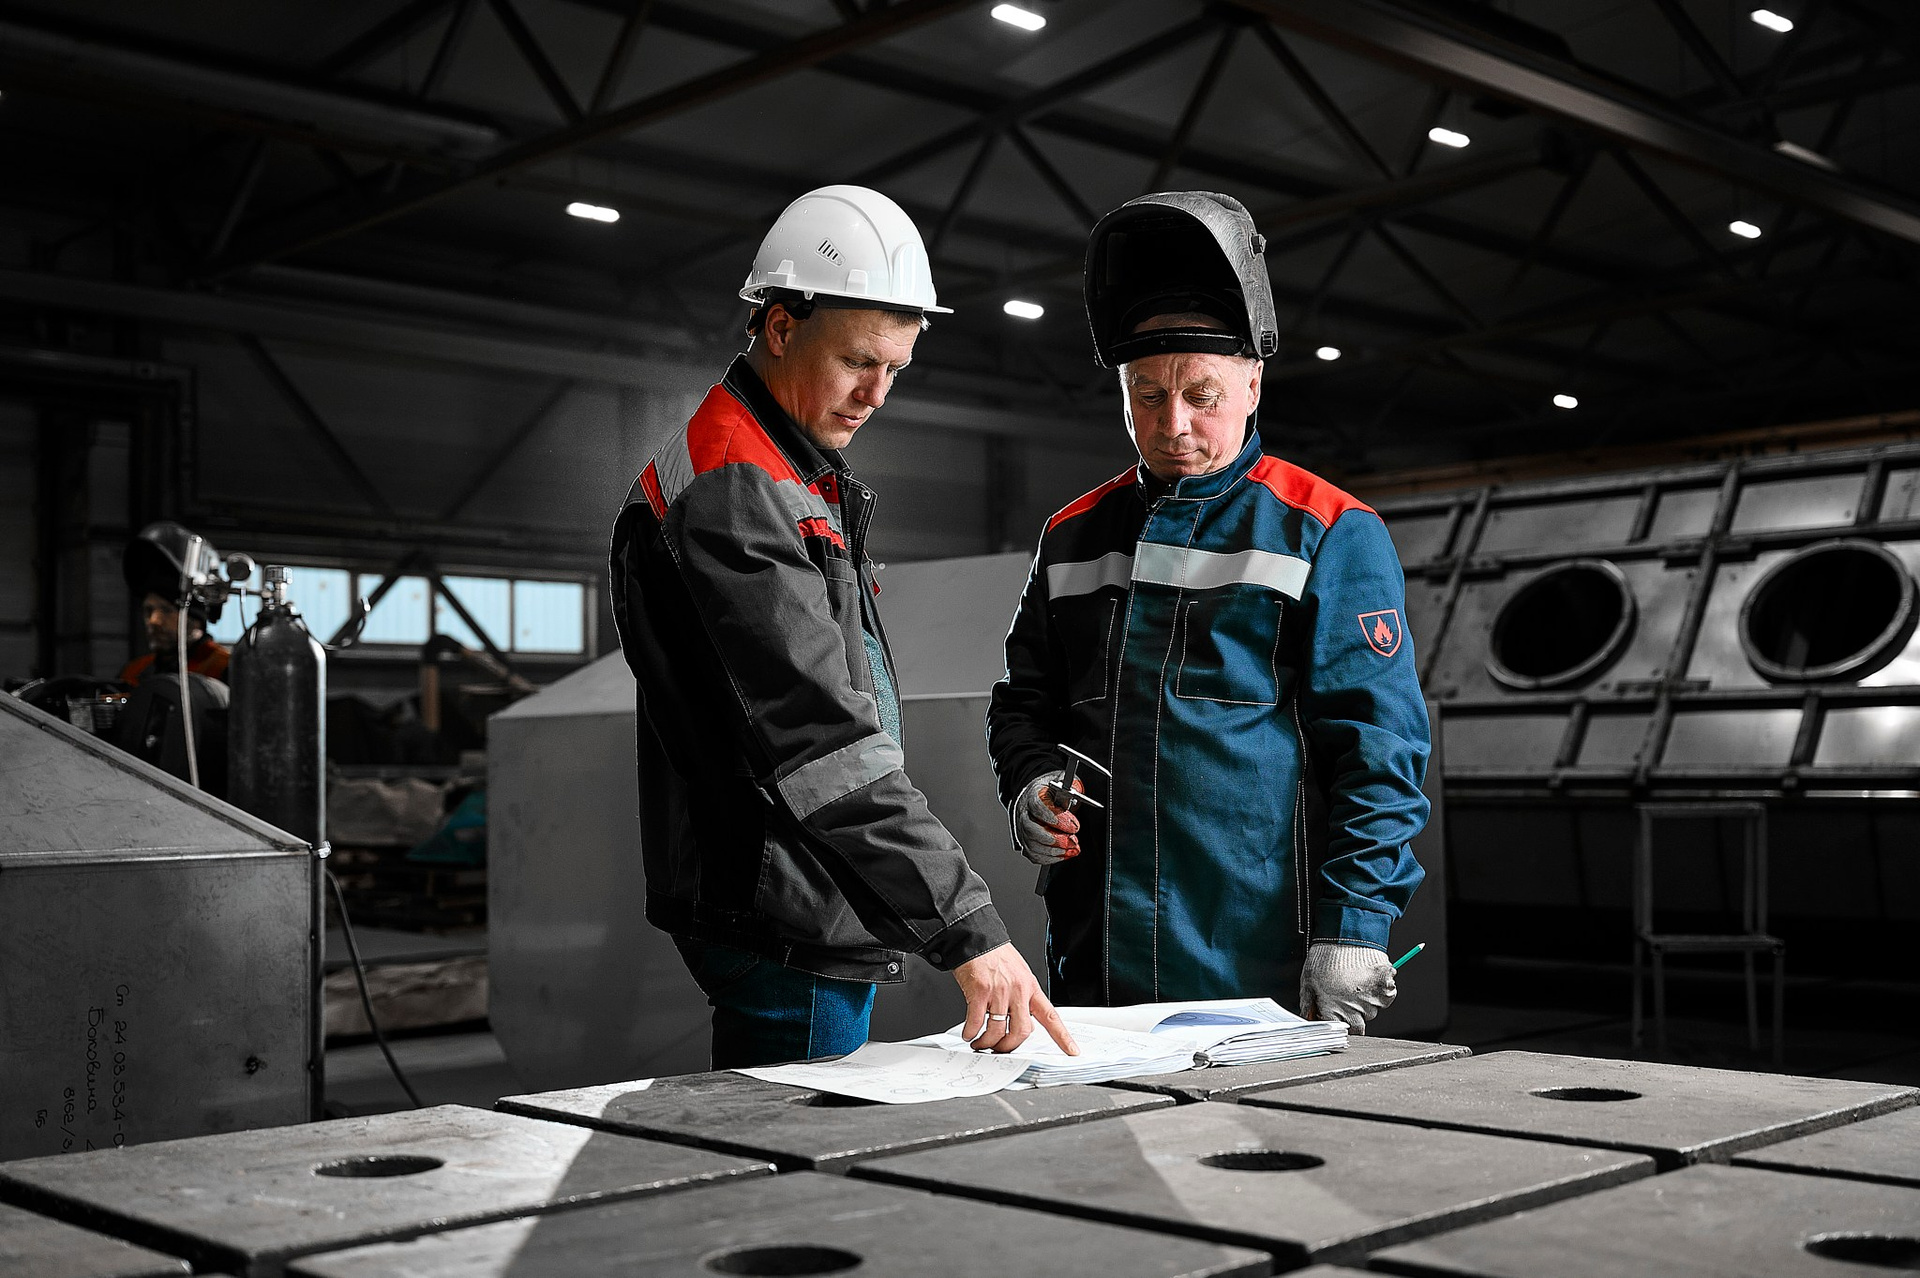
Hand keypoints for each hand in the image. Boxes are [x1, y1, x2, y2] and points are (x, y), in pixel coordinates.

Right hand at [952, 943, 1078, 1055]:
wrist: (977, 939)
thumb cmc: (996, 956)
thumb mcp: (1020, 974)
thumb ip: (1023, 998)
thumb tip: (1023, 1023)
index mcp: (1031, 988)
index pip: (1051, 1016)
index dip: (1062, 1037)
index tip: (1071, 1051)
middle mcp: (1018, 990)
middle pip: (1022, 1031)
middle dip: (1009, 1046)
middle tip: (1000, 1048)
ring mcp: (999, 992)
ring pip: (997, 1031)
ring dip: (987, 1042)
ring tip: (979, 1042)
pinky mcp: (979, 991)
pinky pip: (976, 1022)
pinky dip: (971, 1032)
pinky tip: (969, 1033)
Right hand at [1014, 771, 1082, 865]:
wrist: (1036, 795)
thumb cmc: (1049, 790)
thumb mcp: (1062, 780)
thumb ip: (1070, 784)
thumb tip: (1075, 789)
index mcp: (1032, 795)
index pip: (1037, 806)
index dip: (1054, 817)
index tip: (1072, 825)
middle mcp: (1023, 813)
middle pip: (1032, 829)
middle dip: (1055, 838)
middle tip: (1073, 840)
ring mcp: (1022, 829)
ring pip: (1032, 845)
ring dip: (1054, 851)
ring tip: (1071, 848)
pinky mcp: (1025, 842)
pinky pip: (1033, 855)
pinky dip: (1050, 858)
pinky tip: (1064, 854)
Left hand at [1299, 942, 1396, 1032]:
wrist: (1348, 935)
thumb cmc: (1325, 956)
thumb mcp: (1308, 980)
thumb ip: (1309, 1003)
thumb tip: (1309, 1018)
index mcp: (1334, 1011)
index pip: (1340, 1031)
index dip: (1338, 1022)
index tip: (1336, 1013)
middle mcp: (1355, 1010)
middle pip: (1359, 1024)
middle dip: (1353, 1014)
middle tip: (1347, 996)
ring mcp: (1373, 1001)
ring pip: (1372, 1010)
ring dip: (1366, 1000)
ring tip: (1356, 981)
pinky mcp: (1387, 989)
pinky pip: (1386, 998)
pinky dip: (1380, 990)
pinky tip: (1369, 977)